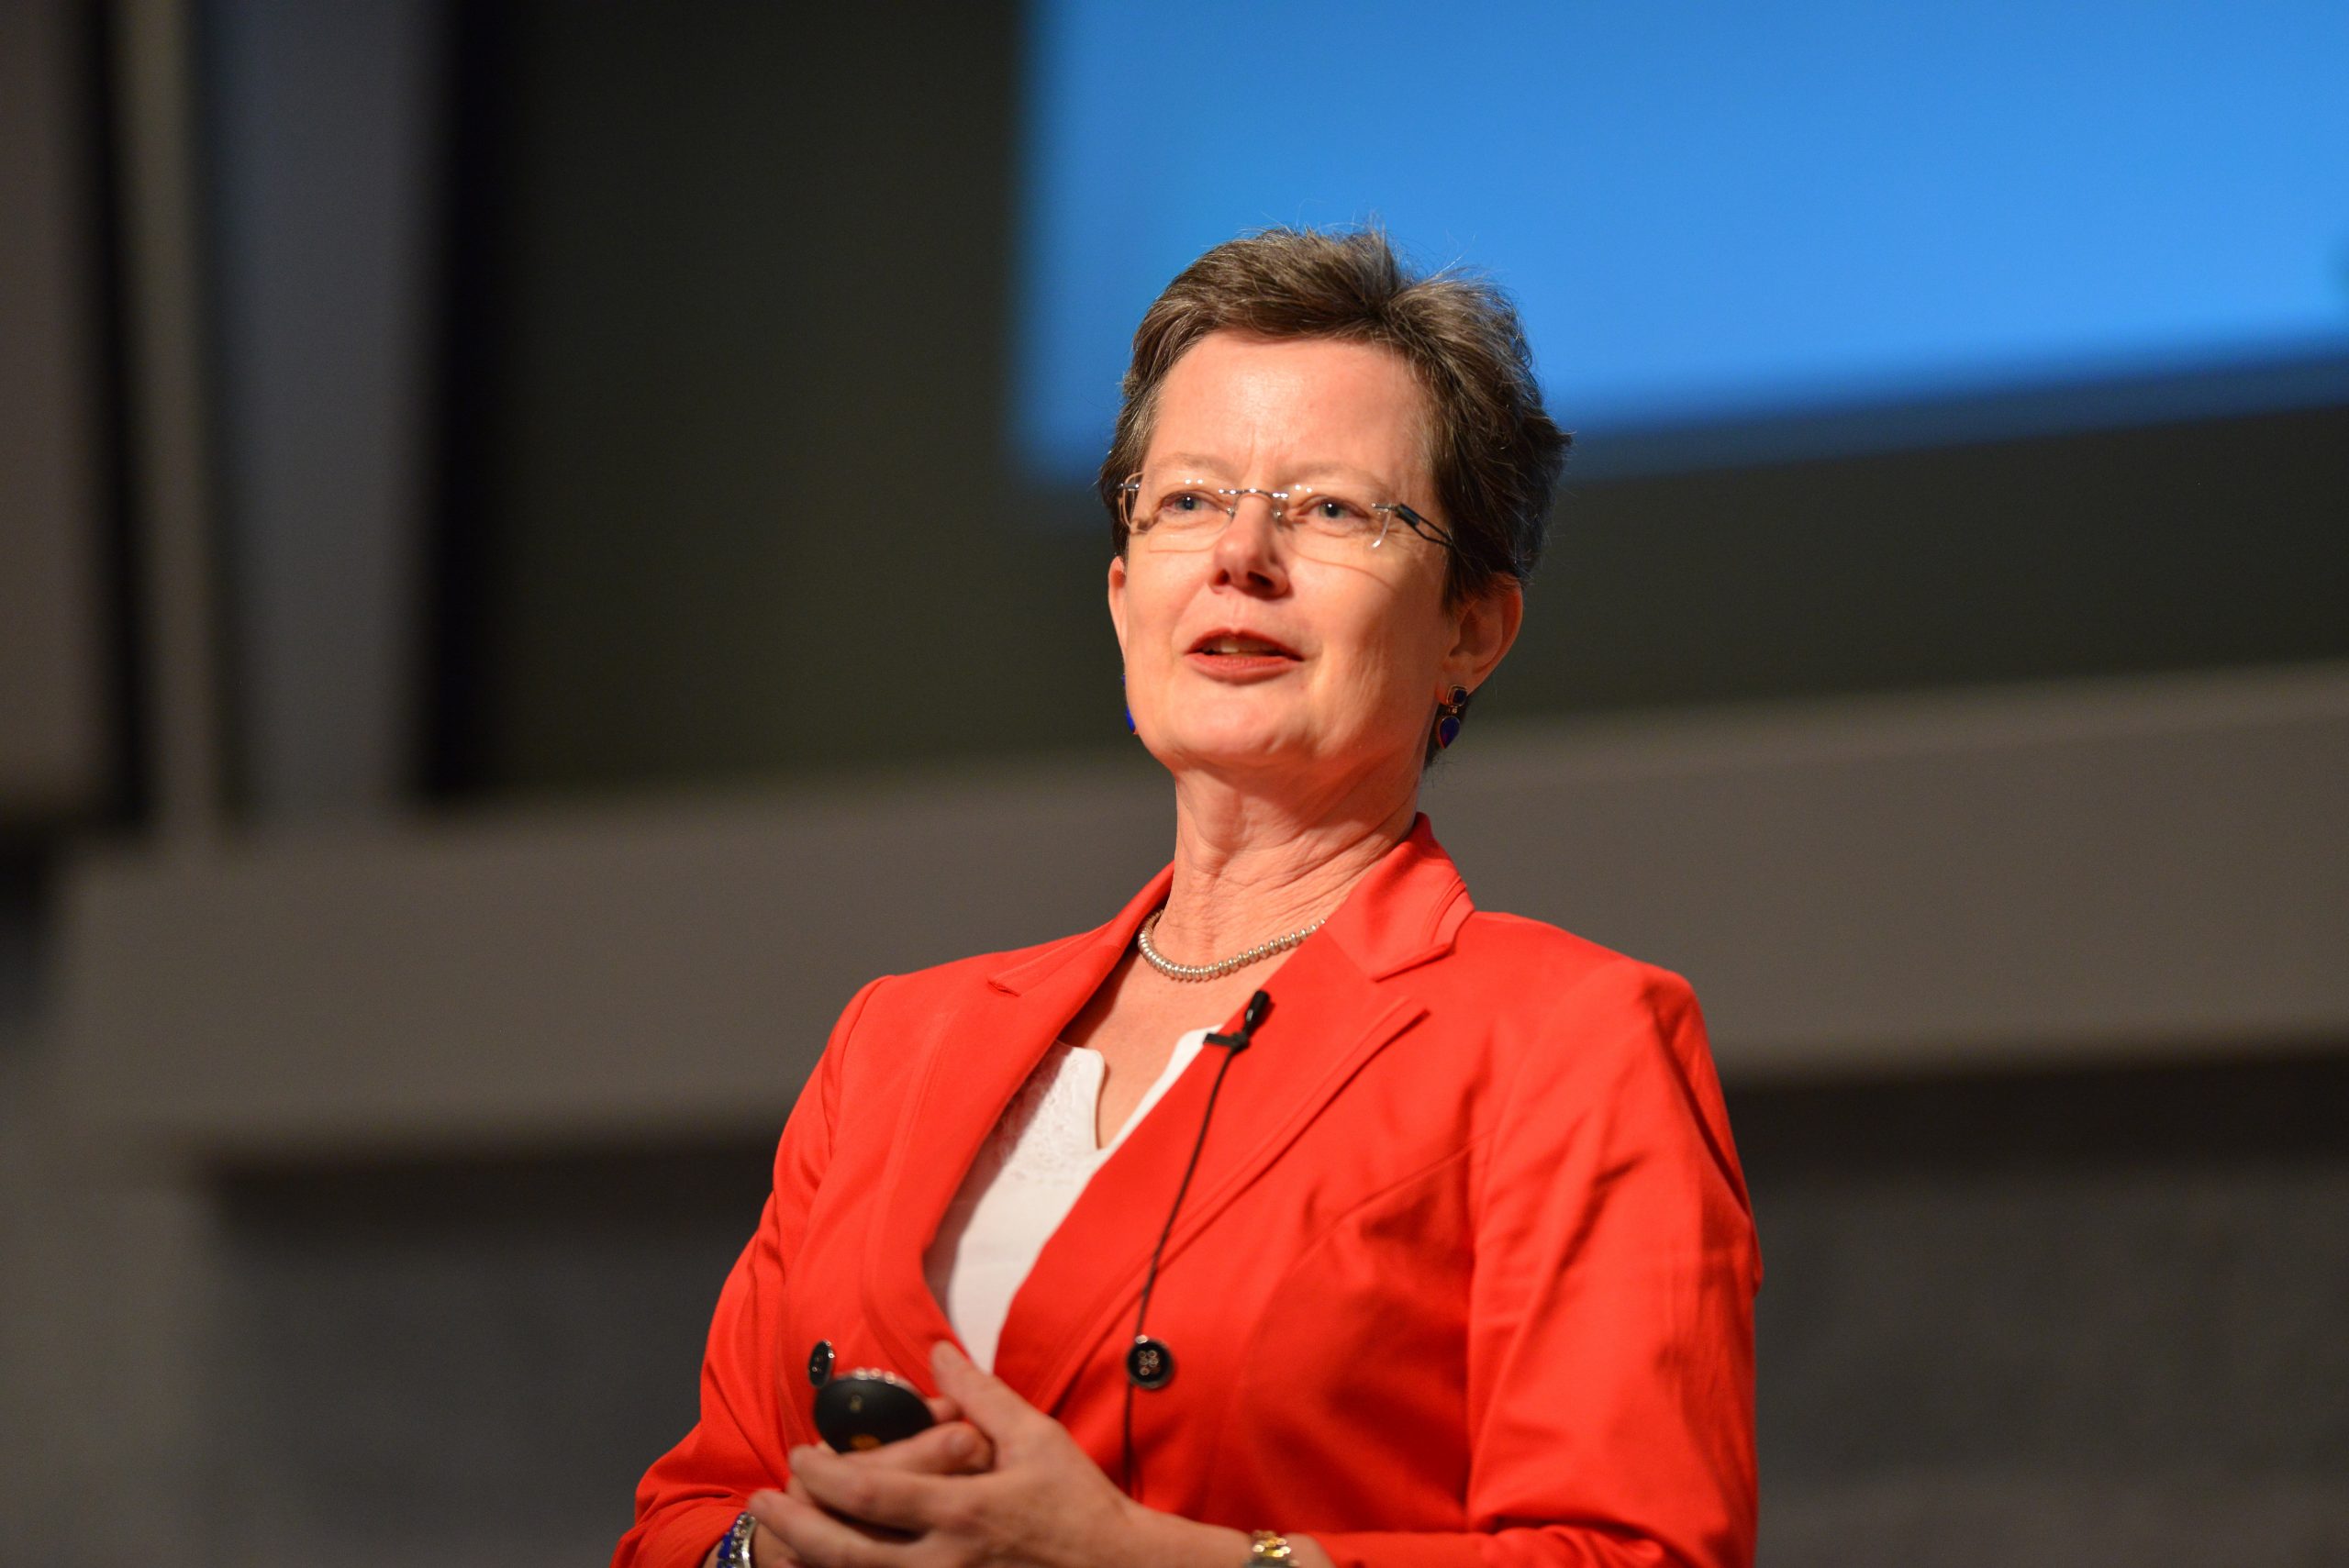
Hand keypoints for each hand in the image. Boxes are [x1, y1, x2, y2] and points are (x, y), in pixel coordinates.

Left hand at [748, 1342, 1158, 1567]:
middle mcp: (945, 1563)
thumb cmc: (1075, 1502)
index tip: (796, 1455)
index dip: (820, 1477)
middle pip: (844, 1554)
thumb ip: (979, 1395)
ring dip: (807, 1559)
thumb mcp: (1035, 1436)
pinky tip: (822, 1566)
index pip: (870, 1497)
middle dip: (793, 1528)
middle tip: (760, 1501)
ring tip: (776, 1536)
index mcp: (964, 1513)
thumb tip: (936, 1352)